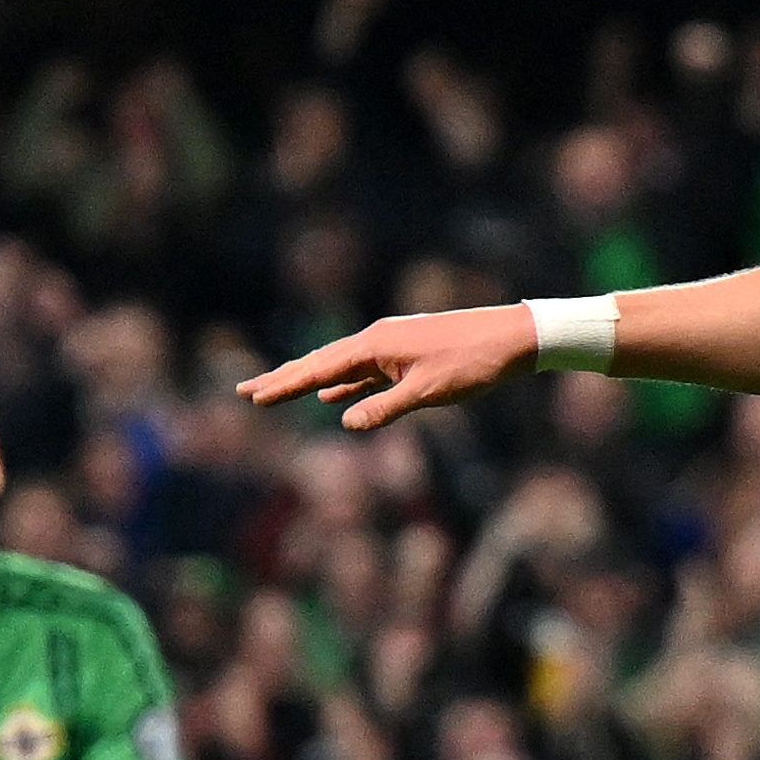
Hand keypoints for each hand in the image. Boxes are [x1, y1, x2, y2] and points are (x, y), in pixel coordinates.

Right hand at [238, 305, 539, 430]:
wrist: (514, 337)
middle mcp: (378, 339)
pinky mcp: (409, 354)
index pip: (319, 368)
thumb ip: (385, 407)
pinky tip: (331, 396)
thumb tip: (344, 422)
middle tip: (245, 391)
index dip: (285, 385)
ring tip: (277, 391)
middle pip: (321, 363)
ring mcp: (392, 346)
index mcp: (376, 345)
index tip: (252, 396)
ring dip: (309, 381)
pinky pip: (365, 372)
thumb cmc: (473, 363)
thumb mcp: (428, 392)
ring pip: (341, 368)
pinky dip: (344, 384)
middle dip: (284, 379)